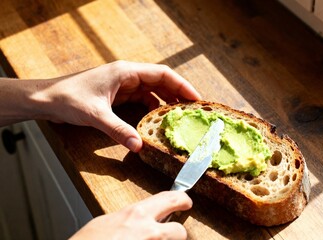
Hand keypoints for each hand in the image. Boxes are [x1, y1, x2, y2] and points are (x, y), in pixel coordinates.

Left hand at [39, 61, 200, 151]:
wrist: (46, 100)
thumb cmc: (67, 98)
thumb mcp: (96, 115)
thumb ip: (119, 130)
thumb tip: (139, 146)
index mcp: (125, 72)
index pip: (162, 74)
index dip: (182, 85)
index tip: (195, 99)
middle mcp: (127, 76)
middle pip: (161, 82)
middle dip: (177, 95)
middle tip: (192, 111)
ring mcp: (122, 85)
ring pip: (152, 92)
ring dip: (165, 103)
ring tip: (178, 118)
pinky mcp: (117, 96)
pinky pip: (141, 101)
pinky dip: (150, 110)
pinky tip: (156, 121)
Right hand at [70, 191, 192, 239]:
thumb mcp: (106, 222)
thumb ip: (129, 219)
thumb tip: (139, 219)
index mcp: (136, 215)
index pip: (171, 199)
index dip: (182, 199)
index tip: (185, 201)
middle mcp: (149, 232)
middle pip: (180, 230)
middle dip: (176, 232)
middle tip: (168, 234)